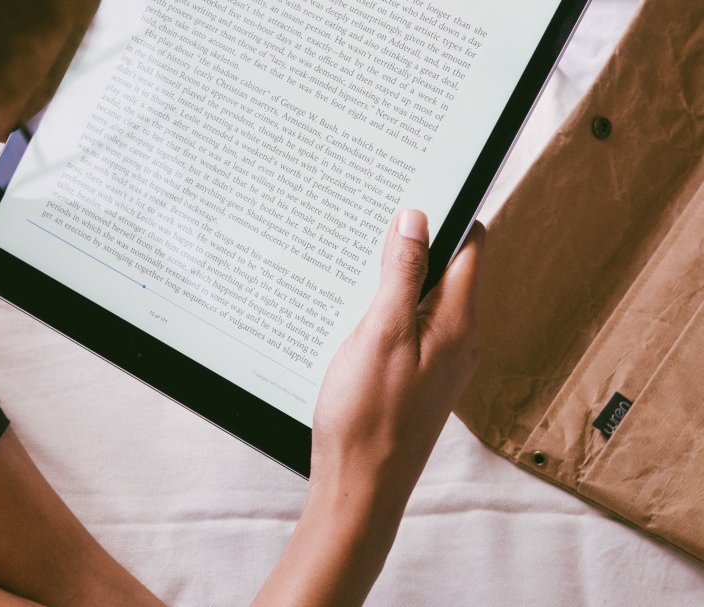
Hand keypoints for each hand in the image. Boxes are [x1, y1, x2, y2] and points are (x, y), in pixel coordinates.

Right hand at [253, 210, 481, 606]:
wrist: (358, 488)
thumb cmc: (367, 418)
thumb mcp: (379, 333)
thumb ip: (400, 274)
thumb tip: (415, 220)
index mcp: (458, 324)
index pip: (470, 247)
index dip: (447, 211)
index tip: (416, 184)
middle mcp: (458, 340)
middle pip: (446, 269)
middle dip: (414, 239)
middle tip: (373, 214)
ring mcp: (437, 361)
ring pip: (422, 298)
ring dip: (394, 276)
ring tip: (355, 259)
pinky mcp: (414, 379)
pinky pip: (407, 327)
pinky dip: (385, 309)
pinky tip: (352, 311)